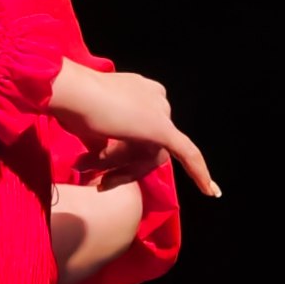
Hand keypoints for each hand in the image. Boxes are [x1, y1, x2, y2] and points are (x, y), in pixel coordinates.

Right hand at [47, 58, 219, 197]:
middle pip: (147, 145)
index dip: (118, 153)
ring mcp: (160, 111)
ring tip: (98, 180)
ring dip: (124, 173)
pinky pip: (187, 154)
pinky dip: (199, 174)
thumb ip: (100, 142)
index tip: (93, 162)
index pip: (139, 131)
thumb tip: (92, 161)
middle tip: (98, 181)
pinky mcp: (162, 129)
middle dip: (122, 166)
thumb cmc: (73, 106)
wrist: (73, 94)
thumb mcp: (89, 126)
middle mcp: (156, 96)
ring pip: (151, 155)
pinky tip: (211, 192)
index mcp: (142, 90)